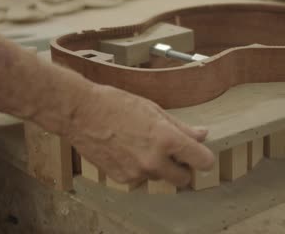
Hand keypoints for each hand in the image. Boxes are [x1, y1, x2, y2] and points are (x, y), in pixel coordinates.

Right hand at [66, 84, 214, 186]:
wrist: (81, 113)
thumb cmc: (115, 104)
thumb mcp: (153, 109)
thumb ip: (180, 126)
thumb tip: (201, 135)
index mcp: (166, 139)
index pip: (203, 161)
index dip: (204, 158)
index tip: (199, 155)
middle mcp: (154, 160)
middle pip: (183, 179)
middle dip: (181, 168)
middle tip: (171, 153)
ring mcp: (137, 172)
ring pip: (159, 177)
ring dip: (157, 167)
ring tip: (140, 145)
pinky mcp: (122, 179)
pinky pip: (140, 178)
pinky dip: (138, 169)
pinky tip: (126, 151)